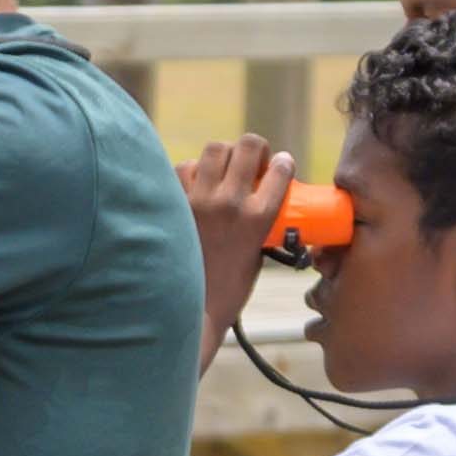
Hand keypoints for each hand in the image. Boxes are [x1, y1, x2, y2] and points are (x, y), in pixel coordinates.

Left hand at [182, 135, 292, 348]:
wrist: (186, 309)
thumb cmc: (226, 290)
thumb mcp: (257, 255)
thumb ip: (261, 224)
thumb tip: (262, 199)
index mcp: (257, 218)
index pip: (279, 170)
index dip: (283, 162)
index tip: (280, 164)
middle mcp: (229, 202)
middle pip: (247, 146)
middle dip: (255, 149)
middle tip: (252, 162)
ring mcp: (198, 199)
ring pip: (215, 150)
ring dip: (224, 156)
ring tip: (223, 171)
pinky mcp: (173, 202)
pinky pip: (184, 167)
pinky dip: (193, 172)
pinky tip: (196, 185)